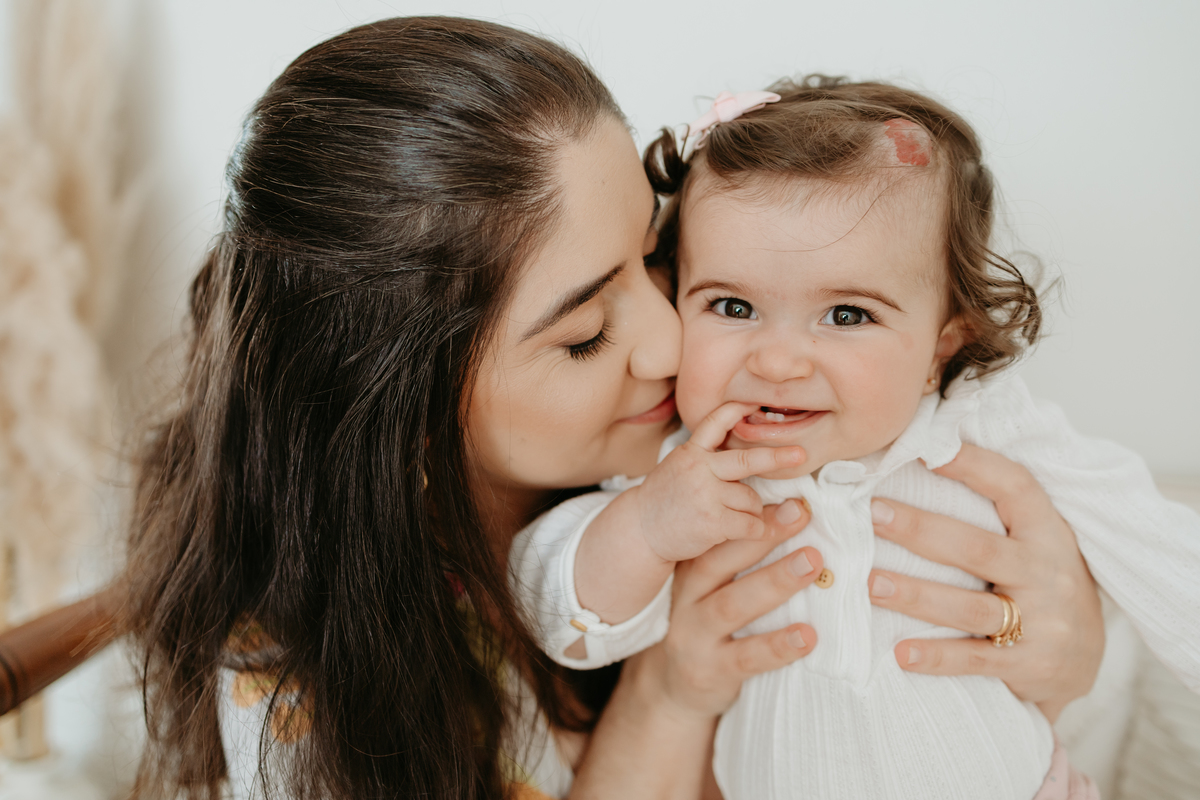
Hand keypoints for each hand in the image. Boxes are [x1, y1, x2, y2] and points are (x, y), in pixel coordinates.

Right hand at [571, 502, 820, 799]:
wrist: (675, 689)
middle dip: (761, 537)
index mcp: (692, 573)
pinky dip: (778, 645)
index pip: (718, 538)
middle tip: (801, 514)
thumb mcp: (714, 591)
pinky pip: (747, 657)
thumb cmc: (709, 629)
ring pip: (732, 605)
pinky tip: (808, 635)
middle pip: (720, 562)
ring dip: (774, 582)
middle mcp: (688, 599)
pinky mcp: (712, 671)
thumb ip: (741, 564)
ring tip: (813, 563)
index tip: (791, 499)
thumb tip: (797, 520)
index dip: (752, 517)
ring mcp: (696, 636)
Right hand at [629, 401, 804, 561]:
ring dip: (750, 510)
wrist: (639, 530)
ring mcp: (705, 494)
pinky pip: (751, 523)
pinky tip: (746, 531)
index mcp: (691, 452)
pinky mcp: (712, 521)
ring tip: (731, 517)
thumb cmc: (664, 500)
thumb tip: (741, 446)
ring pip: (751, 499)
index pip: (715, 422)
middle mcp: (698, 469)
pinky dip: (755, 529)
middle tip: (799, 454)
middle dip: (776, 457)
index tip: (755, 403)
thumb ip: (704, 456)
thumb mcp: (678, 467)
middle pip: (747, 460)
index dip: (736, 410)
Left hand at [866, 444, 1103, 720]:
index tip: (925, 449)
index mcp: (1048, 533)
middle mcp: (1047, 574)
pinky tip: (901, 654)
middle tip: (872, 515)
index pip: (1014, 487)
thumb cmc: (1041, 586)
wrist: (1086, 663)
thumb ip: (994, 512)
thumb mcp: (1035, 543)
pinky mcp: (1030, 665)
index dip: (973, 465)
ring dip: (917, 596)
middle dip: (920, 530)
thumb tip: (925, 457)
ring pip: (971, 607)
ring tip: (872, 584)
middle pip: (977, 548)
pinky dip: (938, 657)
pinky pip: (977, 660)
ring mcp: (1043, 622)